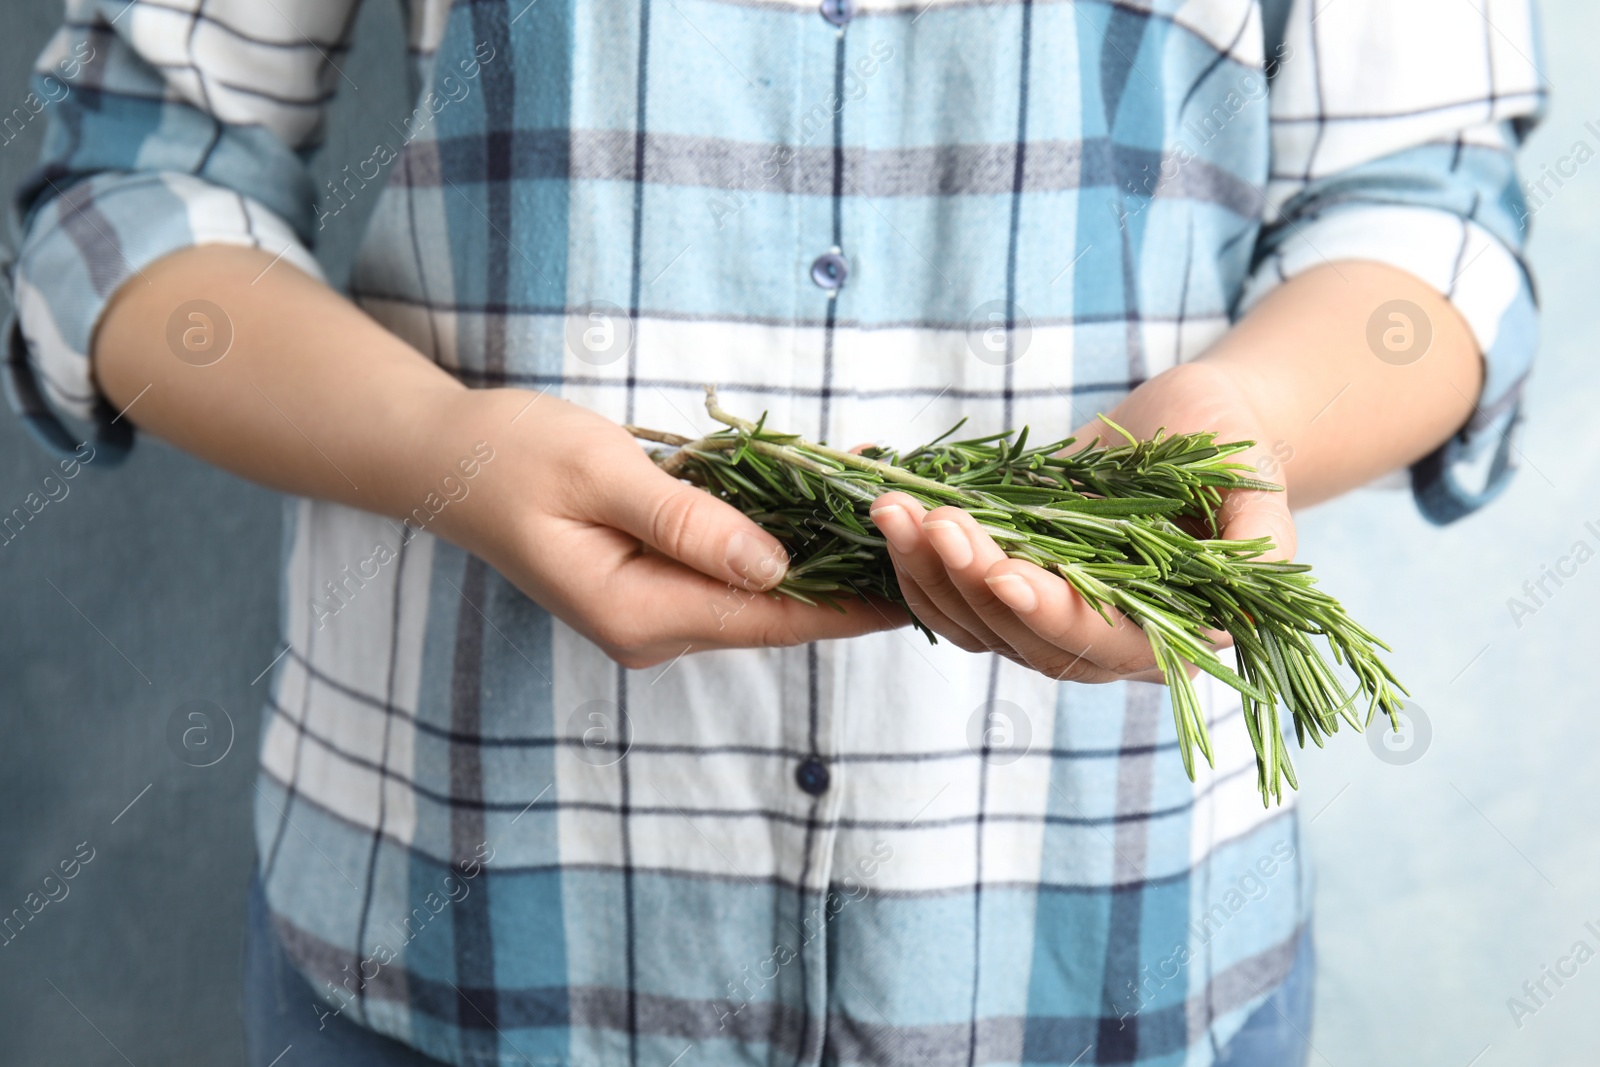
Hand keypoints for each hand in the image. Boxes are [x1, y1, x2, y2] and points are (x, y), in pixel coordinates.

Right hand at [432, 389, 905, 668]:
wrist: (447, 461)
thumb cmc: (513, 456)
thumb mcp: (602, 474)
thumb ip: (689, 521)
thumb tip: (777, 565)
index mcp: (638, 613)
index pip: (771, 618)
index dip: (852, 605)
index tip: (919, 588)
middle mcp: (652, 628)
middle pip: (776, 612)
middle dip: (850, 576)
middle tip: (929, 534)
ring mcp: (652, 612)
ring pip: (759, 590)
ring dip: (823, 554)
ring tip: (893, 514)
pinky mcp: (653, 583)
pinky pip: (731, 568)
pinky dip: (782, 538)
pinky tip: (826, 504)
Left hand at [867, 359, 1294, 681]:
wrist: (1188, 427)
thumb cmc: (1230, 446)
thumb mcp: (1253, 478)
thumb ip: (1260, 538)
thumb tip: (1253, 578)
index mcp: (1168, 632)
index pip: (1099, 643)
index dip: (1050, 614)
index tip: (1004, 573)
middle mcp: (1101, 641)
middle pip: (1021, 637)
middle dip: (971, 581)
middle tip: (935, 521)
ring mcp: (1046, 617)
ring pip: (972, 621)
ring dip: (927, 571)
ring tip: (894, 509)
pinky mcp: (1006, 586)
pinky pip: (947, 596)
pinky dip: (914, 562)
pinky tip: (893, 515)